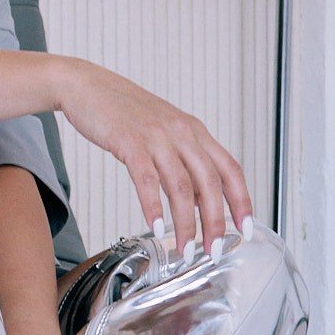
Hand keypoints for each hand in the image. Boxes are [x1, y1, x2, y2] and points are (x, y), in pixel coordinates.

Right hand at [57, 59, 252, 255]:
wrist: (88, 86)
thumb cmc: (122, 110)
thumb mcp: (163, 130)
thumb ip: (183, 161)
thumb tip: (196, 199)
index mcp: (193, 131)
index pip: (230, 169)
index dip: (242, 201)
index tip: (246, 228)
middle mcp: (180, 133)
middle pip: (209, 183)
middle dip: (215, 222)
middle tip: (214, 249)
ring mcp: (156, 137)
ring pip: (181, 186)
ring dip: (186, 223)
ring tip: (185, 247)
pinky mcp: (129, 142)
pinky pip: (146, 179)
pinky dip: (153, 206)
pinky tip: (156, 225)